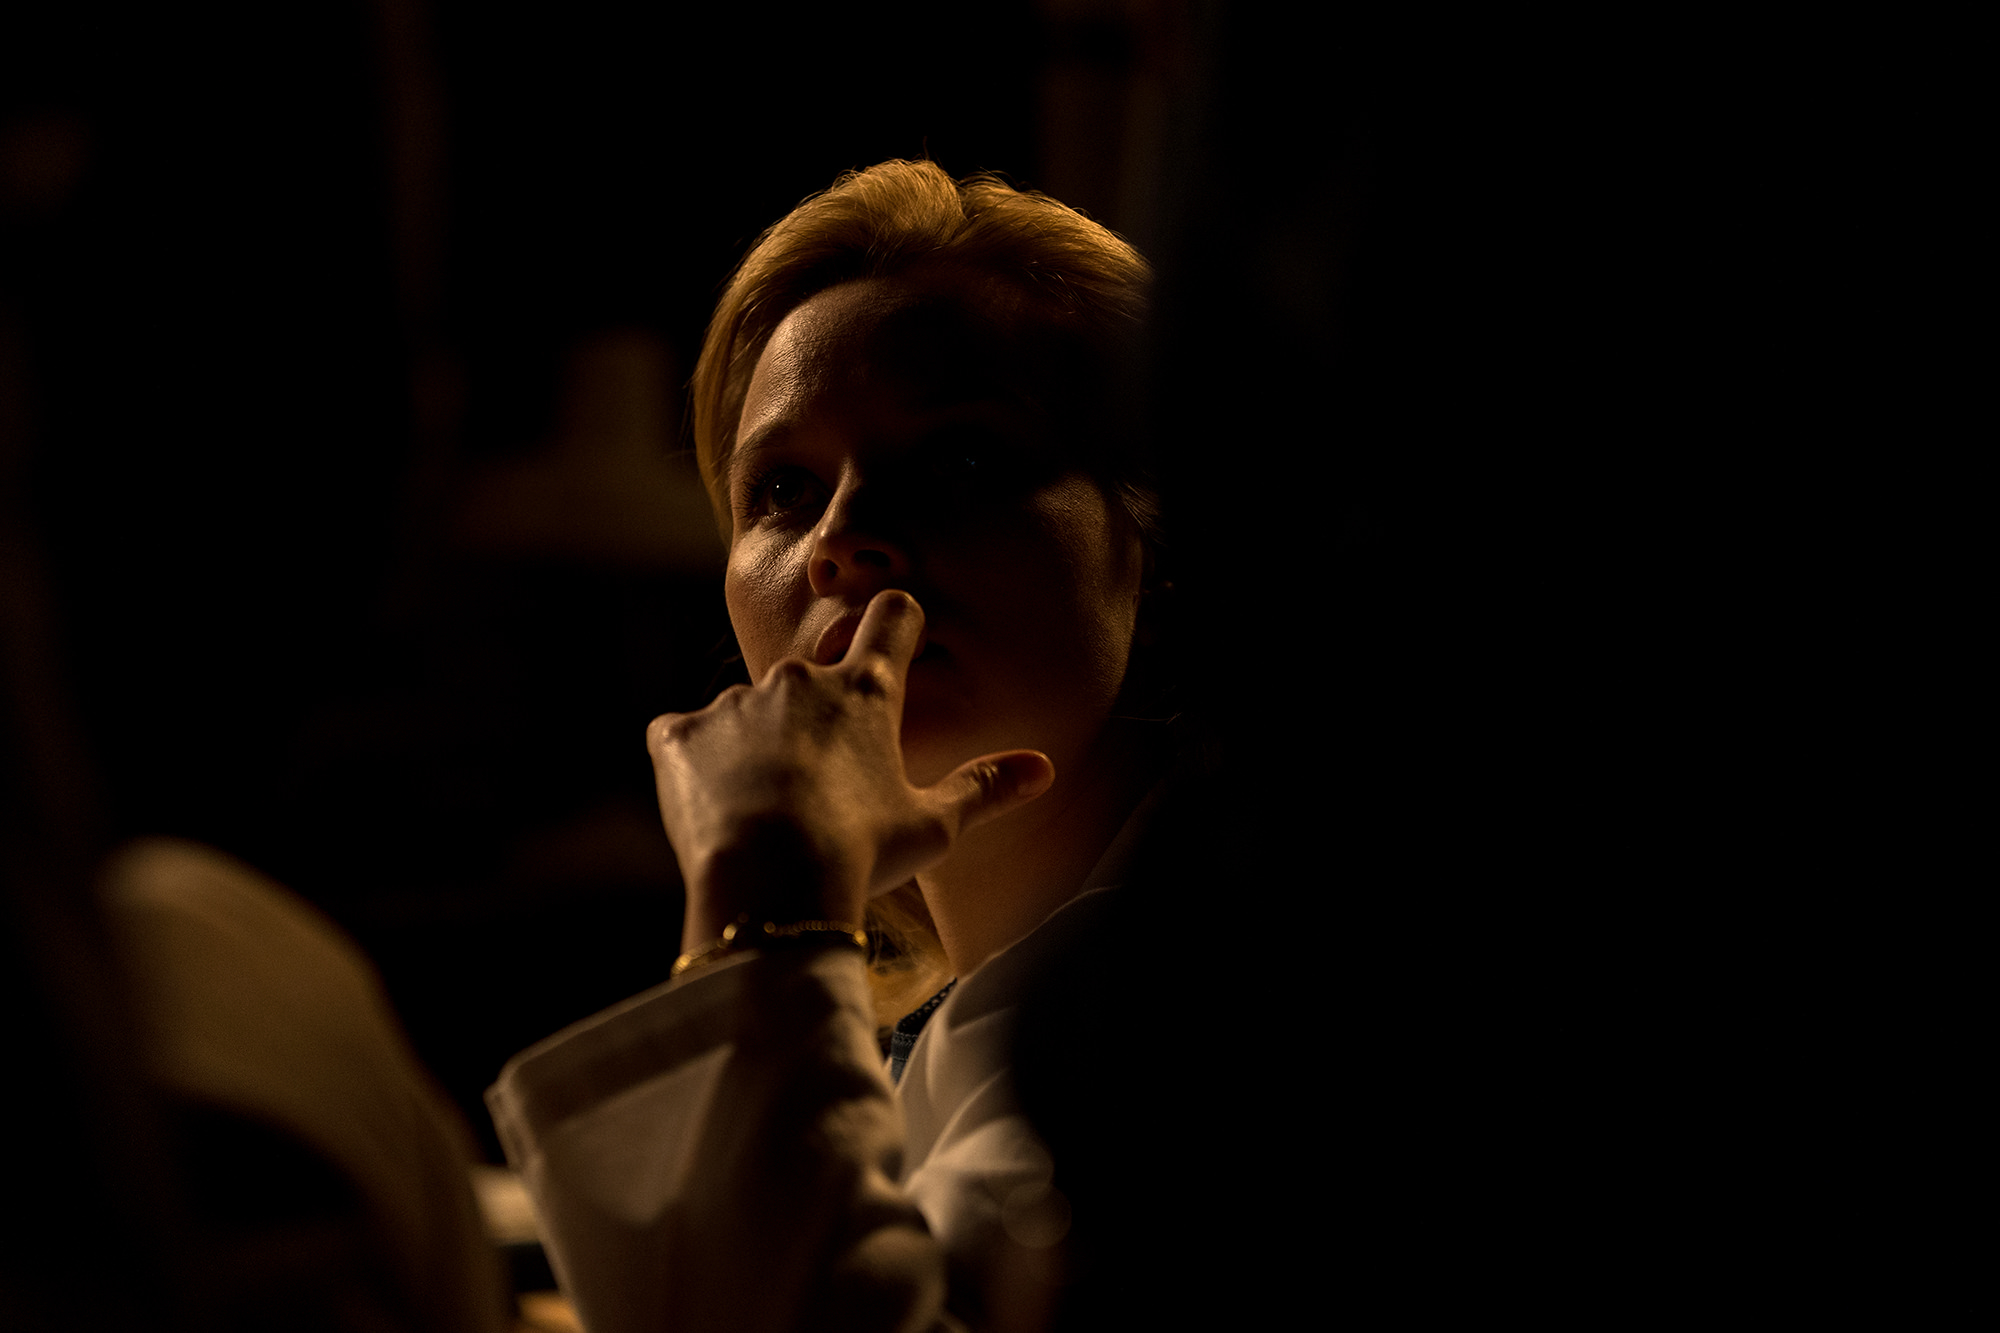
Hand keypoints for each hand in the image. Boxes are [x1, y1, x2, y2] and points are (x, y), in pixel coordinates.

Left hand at [647, 589, 1054, 950]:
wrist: (769, 889)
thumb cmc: (861, 855)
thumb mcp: (933, 828)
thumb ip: (985, 788)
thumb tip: (1042, 769)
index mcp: (868, 692)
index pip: (893, 618)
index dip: (897, 625)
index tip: (896, 642)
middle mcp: (799, 679)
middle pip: (813, 677)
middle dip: (815, 721)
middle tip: (821, 789)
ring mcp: (734, 701)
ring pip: (748, 712)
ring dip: (754, 747)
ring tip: (766, 814)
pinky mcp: (678, 732)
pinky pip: (684, 738)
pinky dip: (696, 765)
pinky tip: (714, 810)